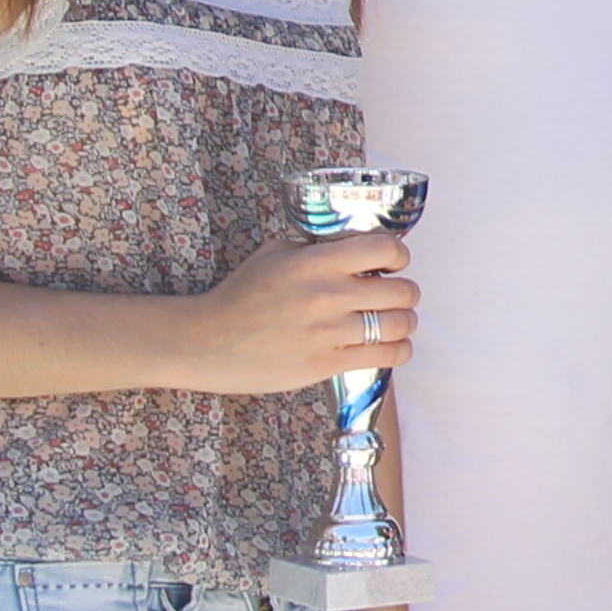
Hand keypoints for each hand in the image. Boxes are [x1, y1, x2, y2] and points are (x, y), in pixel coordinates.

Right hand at [180, 230, 422, 395]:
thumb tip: (352, 247)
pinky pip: (385, 356)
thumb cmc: (239, 295)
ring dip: (404, 323)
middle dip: (405, 293)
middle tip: (395, 296)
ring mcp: (329, 331)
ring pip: (399, 325)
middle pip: (402, 290)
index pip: (386, 249)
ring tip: (395, 322)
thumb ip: (315, 249)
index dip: (398, 256)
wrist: (206, 341)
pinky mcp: (327, 363)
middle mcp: (328, 294)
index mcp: (317, 261)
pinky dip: (398, 350)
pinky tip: (392, 346)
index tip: (392, 263)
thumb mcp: (274, 254)